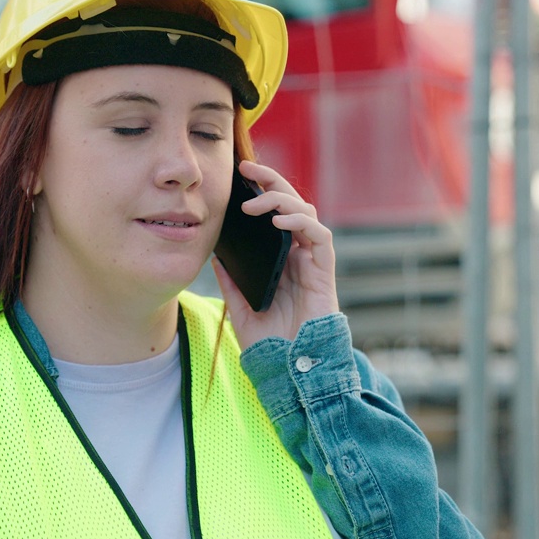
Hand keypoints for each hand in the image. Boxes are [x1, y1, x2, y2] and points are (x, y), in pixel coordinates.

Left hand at [213, 159, 339, 349]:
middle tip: (247, 170)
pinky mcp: (323, 270)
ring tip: (255, 204)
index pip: (273, 212)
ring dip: (281, 200)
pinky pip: (319, 235)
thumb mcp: (240, 307)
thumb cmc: (270, 342)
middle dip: (270, 181)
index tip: (238, 175)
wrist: (291, 368)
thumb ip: (231, 281)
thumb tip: (215, 255)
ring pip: (306, 212)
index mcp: (279, 258)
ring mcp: (312, 260)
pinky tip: (279, 221)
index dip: (260, 190)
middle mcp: (297, 254)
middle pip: (290, 203)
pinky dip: (301, 223)